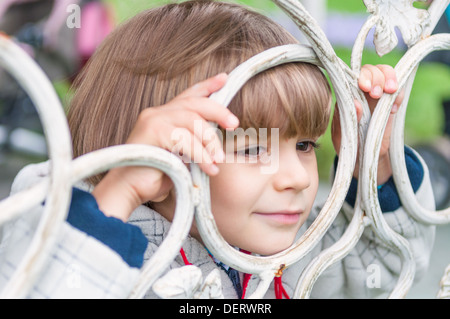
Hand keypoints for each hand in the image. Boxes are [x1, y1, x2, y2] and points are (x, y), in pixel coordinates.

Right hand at [92, 73, 238, 220]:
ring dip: (210, 141)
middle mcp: (157, 113)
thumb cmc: (155, 176)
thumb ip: (193, 145)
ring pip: (192, 120)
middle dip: (218, 111)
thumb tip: (217, 146)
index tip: (224, 79)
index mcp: (164, 116)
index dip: (207, 86)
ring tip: (219, 160)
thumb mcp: (180, 157)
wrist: (129, 190)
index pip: (188, 95)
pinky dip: (200, 154)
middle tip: (234, 124)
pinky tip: (208, 168)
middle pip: (195, 103)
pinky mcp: (151, 132)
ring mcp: (153, 120)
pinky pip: (184, 138)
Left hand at [331, 64, 403, 183]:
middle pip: (369, 70)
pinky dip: (399, 95)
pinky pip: (398, 93)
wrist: (363, 159)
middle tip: (375, 93)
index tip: (364, 88)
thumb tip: (356, 103)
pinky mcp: (390, 105)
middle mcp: (361, 92)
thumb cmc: (348, 145)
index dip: (360, 77)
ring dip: (389, 79)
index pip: (352, 76)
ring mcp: (377, 97)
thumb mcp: (342, 135)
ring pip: (385, 74)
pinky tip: (393, 109)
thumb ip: (345, 119)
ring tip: (389, 93)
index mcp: (346, 97)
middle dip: (375, 77)